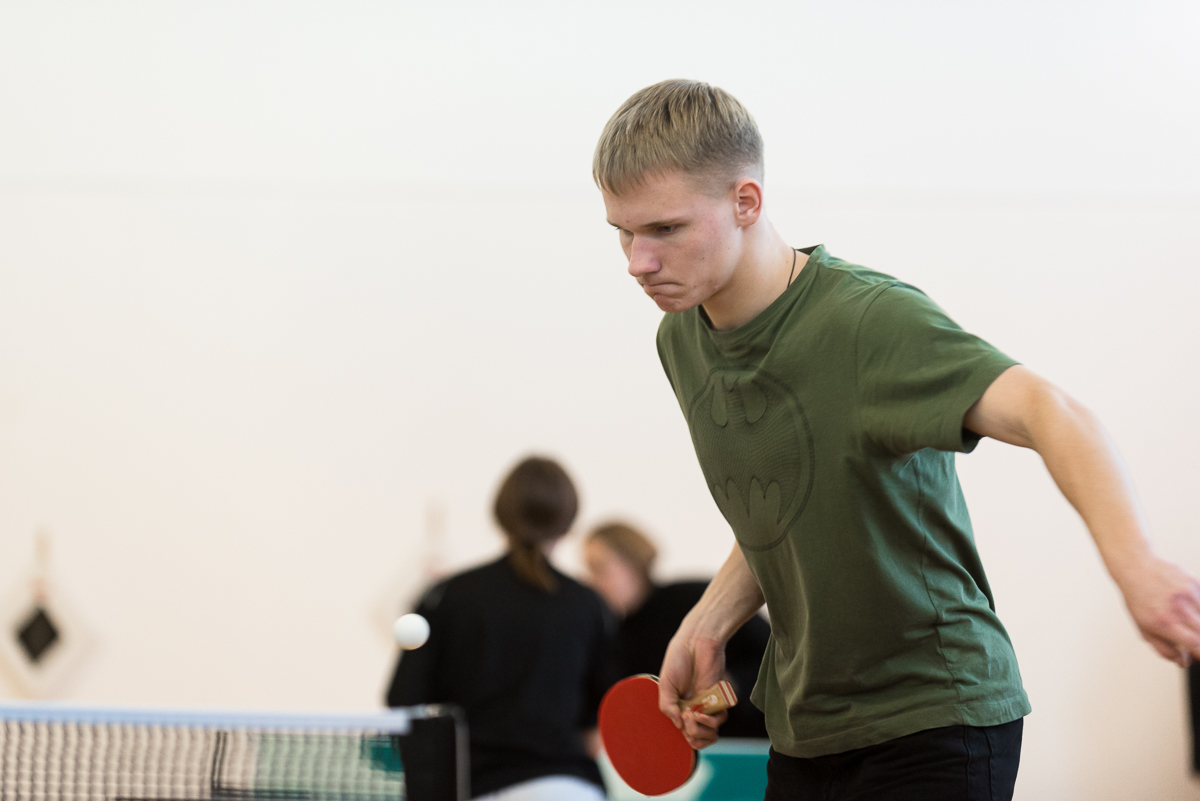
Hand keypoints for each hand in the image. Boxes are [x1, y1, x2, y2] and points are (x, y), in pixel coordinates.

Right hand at [658, 634, 727, 748]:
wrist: (696, 642)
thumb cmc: (678, 660)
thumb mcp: (665, 685)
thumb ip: (668, 707)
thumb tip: (679, 727)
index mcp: (680, 707)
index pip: (685, 733)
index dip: (685, 736)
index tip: (681, 725)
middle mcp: (694, 708)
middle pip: (698, 737)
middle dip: (693, 736)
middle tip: (687, 718)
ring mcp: (707, 704)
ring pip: (711, 732)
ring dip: (701, 731)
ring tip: (694, 716)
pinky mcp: (719, 698)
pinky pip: (720, 718)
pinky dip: (711, 721)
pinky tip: (702, 712)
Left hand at [1116, 554, 1199, 666]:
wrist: (1136, 567)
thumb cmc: (1138, 600)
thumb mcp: (1143, 628)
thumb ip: (1164, 648)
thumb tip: (1184, 662)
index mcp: (1165, 623)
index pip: (1196, 645)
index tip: (1199, 655)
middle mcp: (1179, 609)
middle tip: (1192, 639)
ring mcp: (1189, 595)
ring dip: (1198, 622)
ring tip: (1183, 617)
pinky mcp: (1195, 583)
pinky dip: (1198, 607)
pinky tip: (1186, 604)